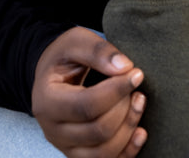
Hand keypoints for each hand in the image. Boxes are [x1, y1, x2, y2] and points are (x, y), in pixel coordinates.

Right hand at [32, 27, 145, 157]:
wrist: (50, 76)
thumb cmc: (64, 57)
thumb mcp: (76, 41)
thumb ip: (98, 50)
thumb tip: (125, 67)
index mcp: (47, 101)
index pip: (87, 106)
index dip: (116, 91)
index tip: (137, 73)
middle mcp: (52, 130)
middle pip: (97, 131)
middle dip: (124, 108)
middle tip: (137, 85)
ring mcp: (65, 146)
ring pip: (103, 153)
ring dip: (128, 128)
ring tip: (139, 101)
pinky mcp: (78, 153)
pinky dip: (127, 151)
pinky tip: (140, 131)